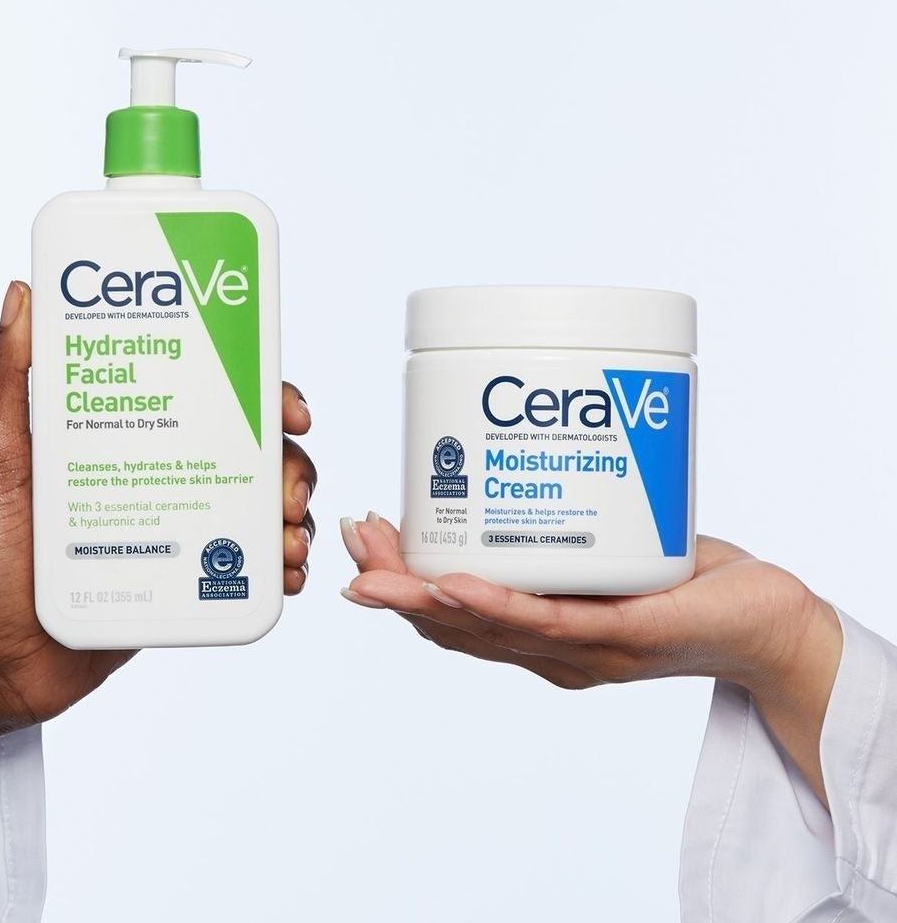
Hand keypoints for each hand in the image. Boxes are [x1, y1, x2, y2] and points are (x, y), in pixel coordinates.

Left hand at [0, 281, 315, 773]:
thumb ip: (5, 382)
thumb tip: (21, 296)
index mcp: (136, 435)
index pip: (212, 395)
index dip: (264, 393)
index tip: (289, 410)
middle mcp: (168, 473)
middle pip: (255, 451)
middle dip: (290, 466)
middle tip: (284, 495)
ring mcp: (183, 528)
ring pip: (264, 507)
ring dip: (293, 518)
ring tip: (286, 543)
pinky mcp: (191, 581)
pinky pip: (251, 568)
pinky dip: (280, 568)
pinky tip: (284, 575)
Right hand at [340, 514, 841, 804]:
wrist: (772, 624)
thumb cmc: (686, 585)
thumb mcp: (604, 552)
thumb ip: (557, 529)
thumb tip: (509, 471)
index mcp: (539, 635)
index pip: (453, 618)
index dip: (400, 584)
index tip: (365, 536)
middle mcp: (551, 653)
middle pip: (452, 627)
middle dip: (392, 584)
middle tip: (352, 537)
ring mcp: (584, 652)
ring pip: (486, 629)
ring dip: (421, 596)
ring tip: (375, 565)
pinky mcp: (624, 637)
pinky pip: (549, 623)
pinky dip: (493, 605)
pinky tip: (452, 584)